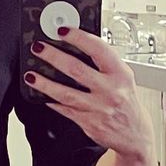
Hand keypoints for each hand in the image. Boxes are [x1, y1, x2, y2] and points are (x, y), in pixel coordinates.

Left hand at [26, 28, 153, 165]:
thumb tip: (77, 46)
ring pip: (66, 93)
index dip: (78, 37)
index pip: (98, 49)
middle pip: (76, 69)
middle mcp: (110, 90)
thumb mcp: (123, 77)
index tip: (62, 31)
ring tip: (31, 76)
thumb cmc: (126, 101)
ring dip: (45, 83)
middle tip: (39, 49)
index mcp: (120, 73)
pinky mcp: (89, 124)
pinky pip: (66, 110)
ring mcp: (99, 108)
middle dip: (53, 57)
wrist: (135, 133)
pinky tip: (43, 96)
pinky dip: (52, 102)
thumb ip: (104, 64)